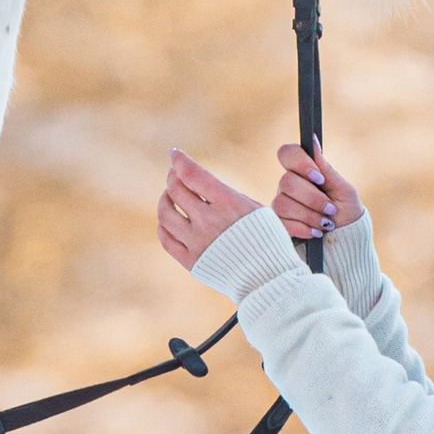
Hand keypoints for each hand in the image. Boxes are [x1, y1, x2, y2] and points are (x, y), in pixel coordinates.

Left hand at [157, 147, 258, 268]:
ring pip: (165, 214)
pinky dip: (163, 226)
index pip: (193, 174)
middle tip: (174, 175)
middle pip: (176, 190)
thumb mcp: (257, 209)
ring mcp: (197, 242)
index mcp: (228, 203)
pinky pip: (166, 239)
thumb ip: (227, 195)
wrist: (269, 279)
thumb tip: (202, 183)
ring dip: (164, 200)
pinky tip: (169, 220)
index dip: (179, 161)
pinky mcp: (191, 262)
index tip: (174, 154)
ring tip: (169, 196)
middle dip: (172, 178)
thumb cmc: (267, 241)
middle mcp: (209, 221)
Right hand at [273, 140, 363, 240]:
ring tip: (326, 224)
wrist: (345, 240)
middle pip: (286, 181)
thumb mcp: (343, 190)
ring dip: (309, 215)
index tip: (319, 178)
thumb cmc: (347, 211)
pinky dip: (303, 229)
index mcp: (304, 171)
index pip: (287, 153)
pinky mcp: (279, 224)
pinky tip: (316, 232)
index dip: (300, 163)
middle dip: (312, 198)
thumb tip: (313, 140)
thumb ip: (326, 169)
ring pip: (282, 203)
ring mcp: (282, 204)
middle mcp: (288, 185)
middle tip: (331, 209)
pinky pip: (281, 223)